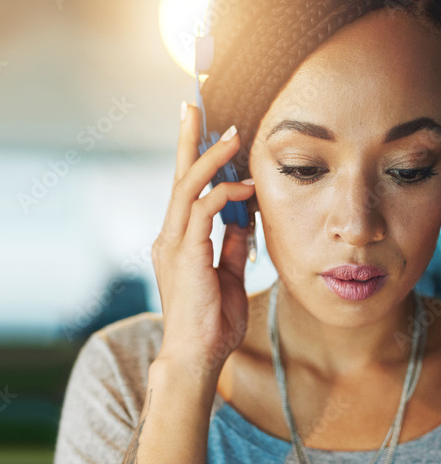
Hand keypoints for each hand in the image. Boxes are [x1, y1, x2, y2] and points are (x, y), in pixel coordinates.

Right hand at [151, 102, 256, 379]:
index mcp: (179, 241)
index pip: (186, 189)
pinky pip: (202, 211)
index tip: (208, 130)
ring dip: (211, 158)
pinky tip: (246, 188)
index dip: (195, 158)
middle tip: (194, 106)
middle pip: (178, 177)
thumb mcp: (231, 275)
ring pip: (187, 186)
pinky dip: (224, 194)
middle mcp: (170, 236)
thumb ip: (235, 244)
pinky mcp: (185, 254)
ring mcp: (173, 244)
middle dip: (187, 140)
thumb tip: (246, 217)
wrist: (199, 357)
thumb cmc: (213, 323)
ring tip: (232, 136)